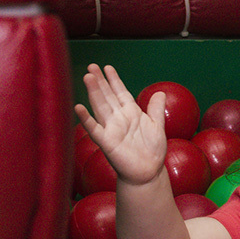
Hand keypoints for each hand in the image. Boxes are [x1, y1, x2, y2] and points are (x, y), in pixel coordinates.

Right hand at [75, 64, 166, 185]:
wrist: (149, 172)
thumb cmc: (152, 150)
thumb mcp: (158, 126)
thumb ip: (157, 109)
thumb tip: (160, 92)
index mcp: (131, 113)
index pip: (120, 92)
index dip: (114, 80)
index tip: (107, 67)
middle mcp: (119, 118)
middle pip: (107, 96)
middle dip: (100, 81)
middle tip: (91, 66)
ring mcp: (111, 129)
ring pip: (100, 107)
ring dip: (94, 92)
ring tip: (87, 77)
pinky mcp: (107, 142)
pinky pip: (95, 129)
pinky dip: (86, 119)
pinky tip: (79, 107)